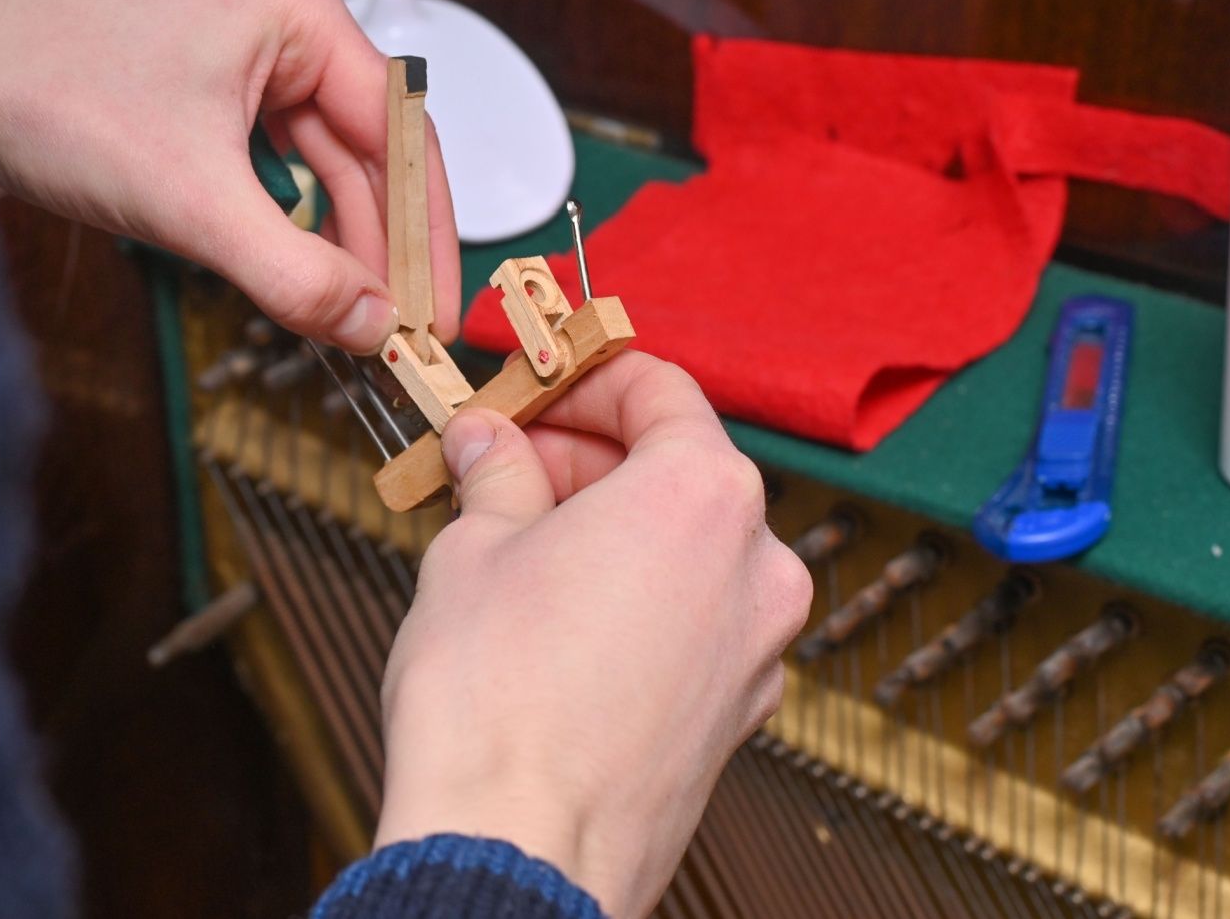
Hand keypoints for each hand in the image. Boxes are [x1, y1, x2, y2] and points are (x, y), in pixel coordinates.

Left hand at [0, 0, 460, 351]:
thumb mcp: (188, 201)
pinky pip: (263, 163)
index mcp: (292, 6)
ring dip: (328, 241)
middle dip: (377, 245)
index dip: (424, 233)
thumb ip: (294, 272)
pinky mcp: (190, 87)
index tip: (436, 314)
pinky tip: (287, 274)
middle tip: (395, 334)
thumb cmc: (37, 93)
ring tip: (345, 318)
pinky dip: (278, 222)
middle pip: (362, 149)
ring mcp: (229, 50)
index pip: (401, 131)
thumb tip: (372, 327)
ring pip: (312, 162)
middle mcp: (272, 16)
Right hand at [373, 352, 812, 917]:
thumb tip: (490, 443)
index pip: (660, 389)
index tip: (533, 386)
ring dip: (611, 528)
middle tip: (505, 461)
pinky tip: (557, 616)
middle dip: (588, 457)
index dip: (582, 377)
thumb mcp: (472, 547)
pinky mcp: (737, 715)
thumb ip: (496, 475)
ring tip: (517, 540)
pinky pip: (692, 621)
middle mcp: (755, 567)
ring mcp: (757, 649)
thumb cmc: (496, 705)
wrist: (515, 851)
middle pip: (679, 467)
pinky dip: (637, 598)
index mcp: (703, 496)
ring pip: (687, 550)